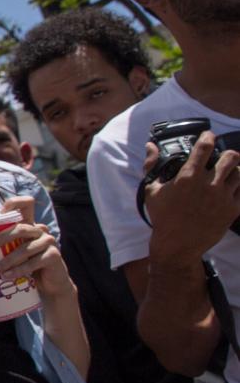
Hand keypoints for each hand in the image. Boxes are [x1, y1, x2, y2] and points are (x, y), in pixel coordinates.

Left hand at [0, 198, 73, 299]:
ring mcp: (48, 241)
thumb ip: (2, 245)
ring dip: (7, 260)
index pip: (26, 204)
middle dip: (2, 237)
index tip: (1, 212)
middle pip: (21, 228)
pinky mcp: (54, 255)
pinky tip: (7, 276)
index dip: (15, 203)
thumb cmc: (26, 265)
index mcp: (29, 225)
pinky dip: (18, 270)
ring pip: (25, 248)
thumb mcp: (13, 252)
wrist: (48, 283)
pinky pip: (34, 262)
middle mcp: (40, 230)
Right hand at [143, 134, 239, 266]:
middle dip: (227, 155)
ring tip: (227, 174)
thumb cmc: (162, 217)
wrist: (177, 245)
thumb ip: (152, 166)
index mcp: (188, 177)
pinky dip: (239, 188)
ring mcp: (222, 197)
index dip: (209, 137)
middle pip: (231, 157)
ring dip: (234, 171)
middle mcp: (208, 184)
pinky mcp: (232, 210)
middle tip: (222, 159)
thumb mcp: (152, 190)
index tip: (209, 136)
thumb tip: (150, 147)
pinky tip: (231, 188)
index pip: (205, 146)